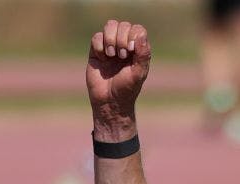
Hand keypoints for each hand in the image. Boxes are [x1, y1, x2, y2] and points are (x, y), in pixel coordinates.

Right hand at [87, 20, 151, 140]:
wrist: (109, 101)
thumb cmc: (127, 88)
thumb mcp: (139, 73)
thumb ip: (143, 54)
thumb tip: (140, 34)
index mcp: (137, 48)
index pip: (137, 29)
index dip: (133, 36)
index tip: (131, 52)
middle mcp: (124, 45)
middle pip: (123, 25)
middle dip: (121, 39)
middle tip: (122, 56)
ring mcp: (109, 47)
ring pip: (110, 26)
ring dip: (110, 39)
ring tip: (111, 55)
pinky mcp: (96, 52)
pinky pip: (96, 37)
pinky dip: (99, 45)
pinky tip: (102, 57)